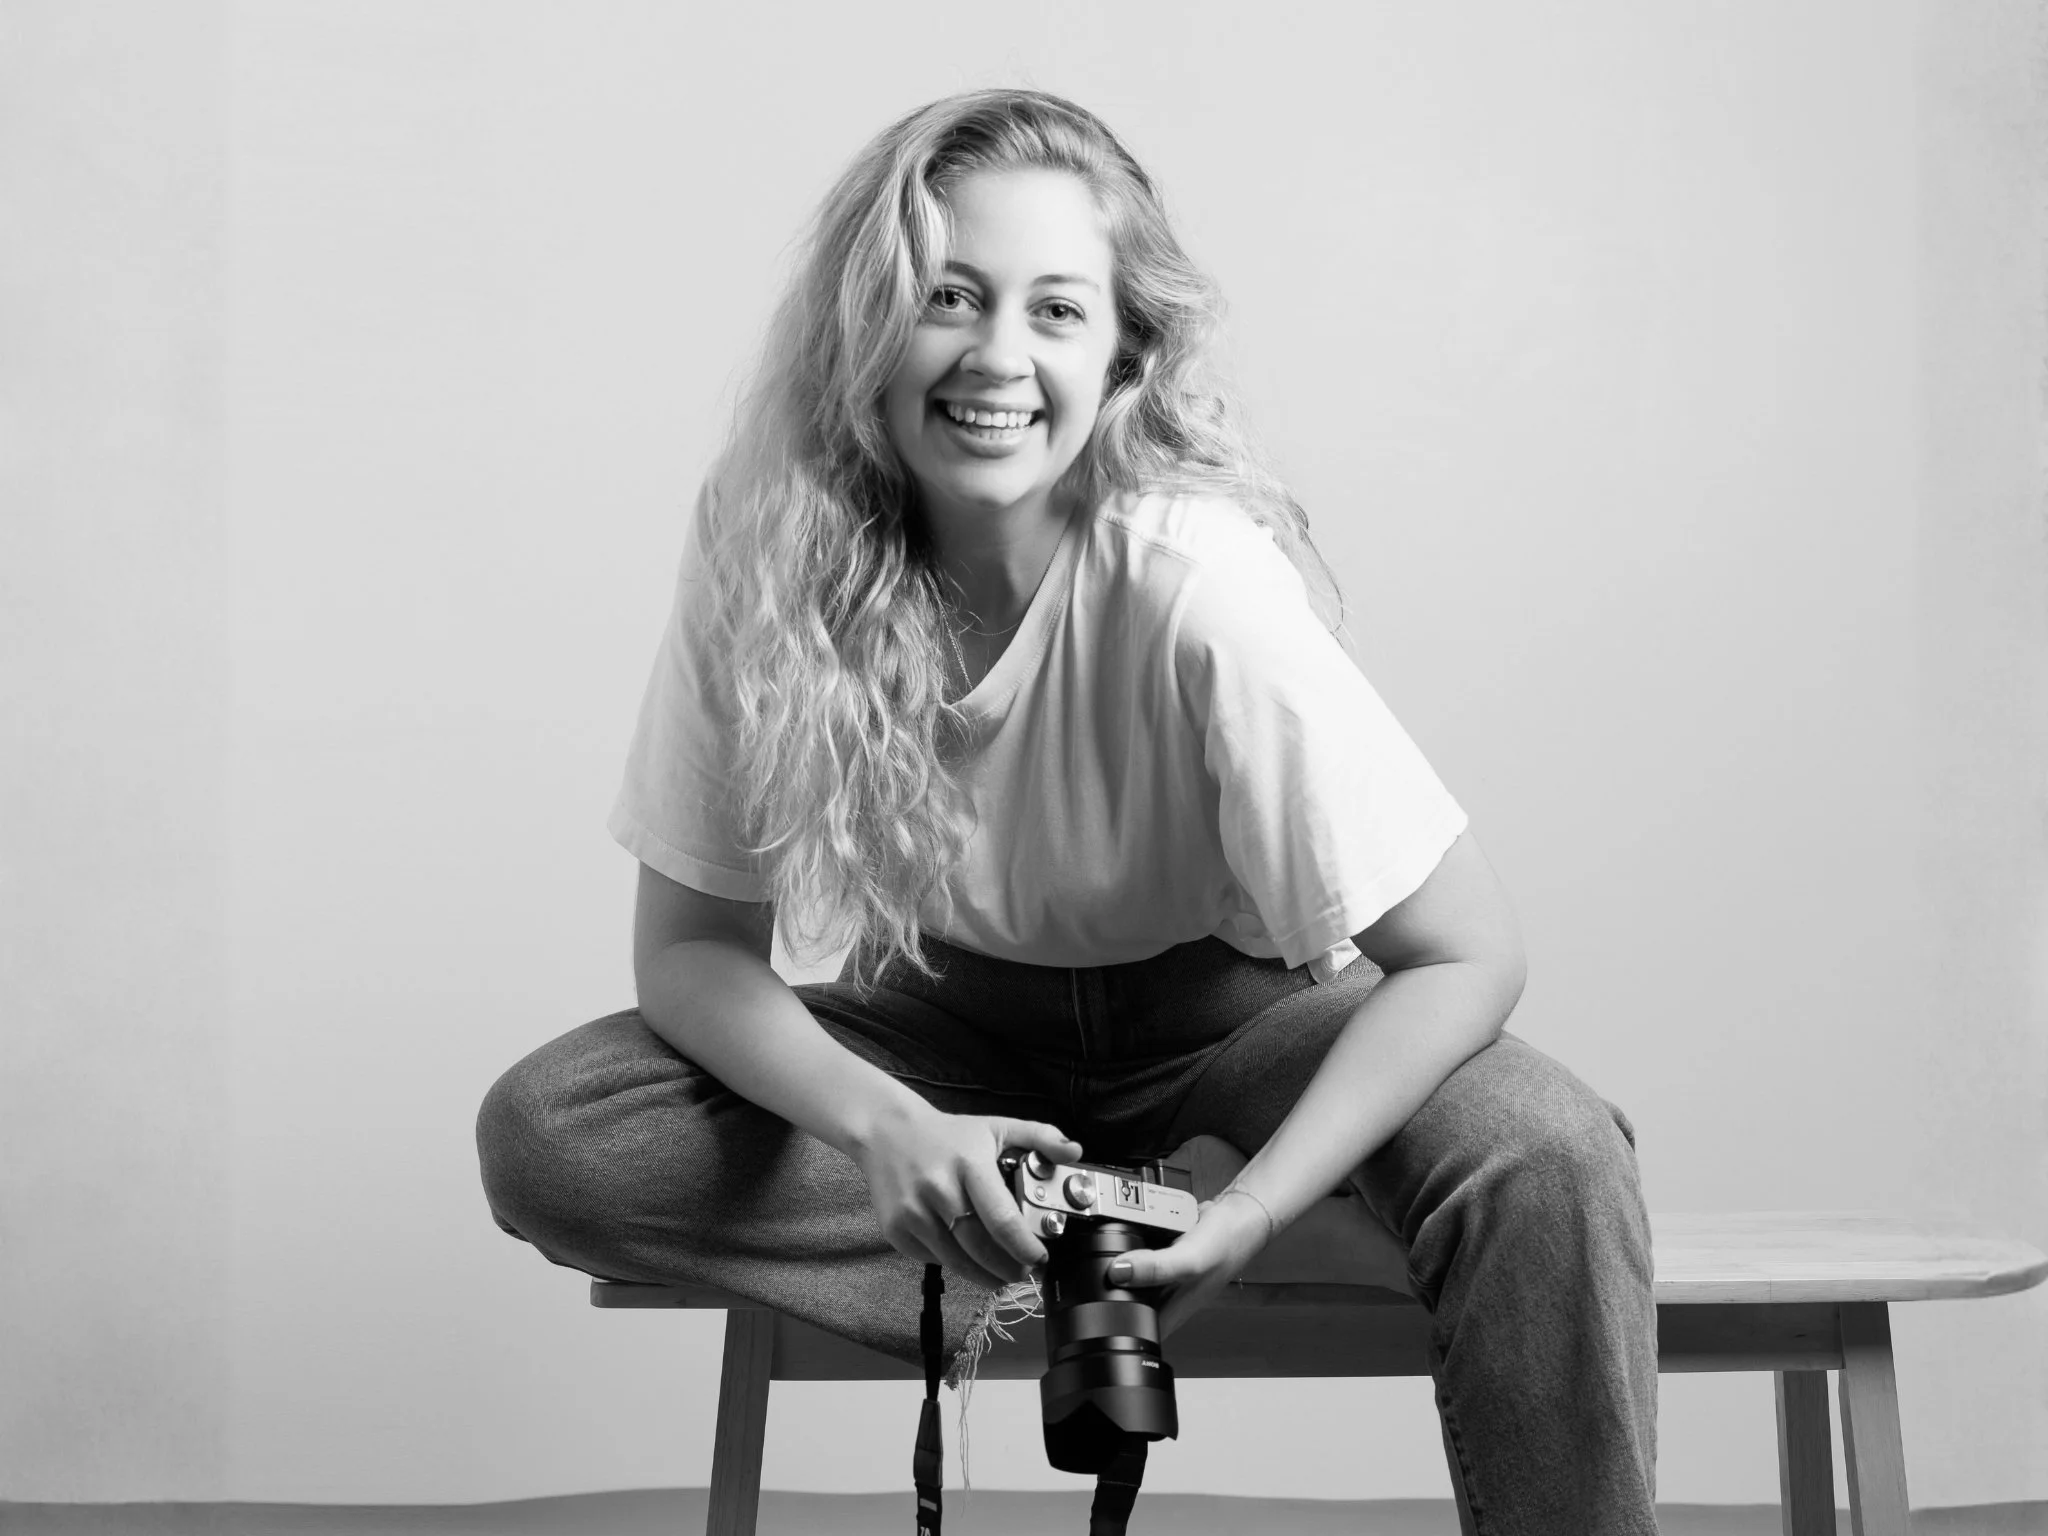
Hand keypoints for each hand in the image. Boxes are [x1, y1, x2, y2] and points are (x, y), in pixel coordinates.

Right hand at [852, 1102, 1082, 1291]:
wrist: (886, 1132)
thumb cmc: (947, 1134)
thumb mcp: (996, 1127)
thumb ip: (1040, 1136)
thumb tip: (1075, 1151)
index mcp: (968, 1164)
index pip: (1001, 1219)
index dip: (1025, 1247)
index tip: (1040, 1258)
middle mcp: (938, 1190)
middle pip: (980, 1248)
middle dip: (1009, 1268)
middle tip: (1025, 1272)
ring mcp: (913, 1212)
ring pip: (956, 1261)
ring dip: (985, 1275)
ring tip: (1004, 1275)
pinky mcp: (896, 1230)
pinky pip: (933, 1259)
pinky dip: (954, 1264)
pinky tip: (968, 1257)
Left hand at [1102, 1188, 1275, 1337]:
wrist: (1238, 1215)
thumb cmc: (1227, 1246)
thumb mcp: (1190, 1260)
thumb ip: (1155, 1268)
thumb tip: (1119, 1271)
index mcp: (1171, 1313)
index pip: (1133, 1330)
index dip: (1113, 1322)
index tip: (1097, 1301)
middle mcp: (1164, 1299)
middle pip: (1124, 1302)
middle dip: (1109, 1286)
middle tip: (1101, 1265)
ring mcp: (1160, 1278)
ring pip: (1126, 1277)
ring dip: (1117, 1263)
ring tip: (1112, 1246)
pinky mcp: (1158, 1257)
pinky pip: (1134, 1255)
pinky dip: (1128, 1244)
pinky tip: (1128, 1234)